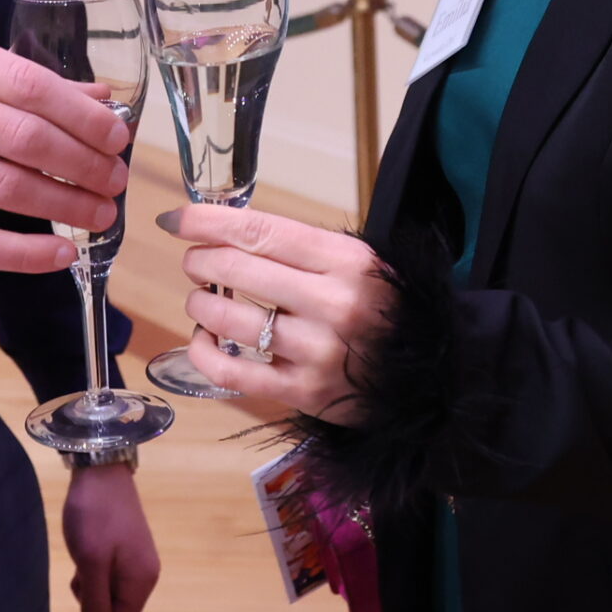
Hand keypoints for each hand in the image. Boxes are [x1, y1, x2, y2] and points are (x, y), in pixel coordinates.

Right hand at [0, 22, 126, 271]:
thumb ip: (8, 78)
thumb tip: (97, 99)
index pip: (29, 84)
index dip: (85, 117)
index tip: (119, 137)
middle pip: (24, 137)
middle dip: (85, 164)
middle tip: (117, 181)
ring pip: (2, 189)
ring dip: (64, 206)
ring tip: (99, 215)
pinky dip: (22, 252)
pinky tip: (57, 254)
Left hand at [61, 463, 157, 611]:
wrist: (101, 470)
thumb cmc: (95, 517)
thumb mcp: (91, 562)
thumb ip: (95, 602)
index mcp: (142, 581)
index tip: (87, 585)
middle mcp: (144, 574)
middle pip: (114, 610)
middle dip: (92, 597)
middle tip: (83, 566)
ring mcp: (135, 560)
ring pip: (107, 592)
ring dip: (89, 581)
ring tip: (83, 552)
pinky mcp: (125, 548)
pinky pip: (106, 575)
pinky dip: (92, 567)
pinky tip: (86, 545)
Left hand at [162, 203, 394, 422]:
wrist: (432, 373)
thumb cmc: (384, 308)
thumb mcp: (359, 262)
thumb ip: (301, 248)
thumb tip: (228, 230)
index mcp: (347, 262)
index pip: (260, 231)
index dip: (207, 222)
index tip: (179, 218)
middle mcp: (333, 304)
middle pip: (237, 268)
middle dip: (200, 259)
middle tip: (195, 260)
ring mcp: (317, 352)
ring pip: (227, 318)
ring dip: (199, 302)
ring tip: (203, 297)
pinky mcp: (303, 393)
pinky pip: (232, 371)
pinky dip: (204, 351)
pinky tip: (204, 338)